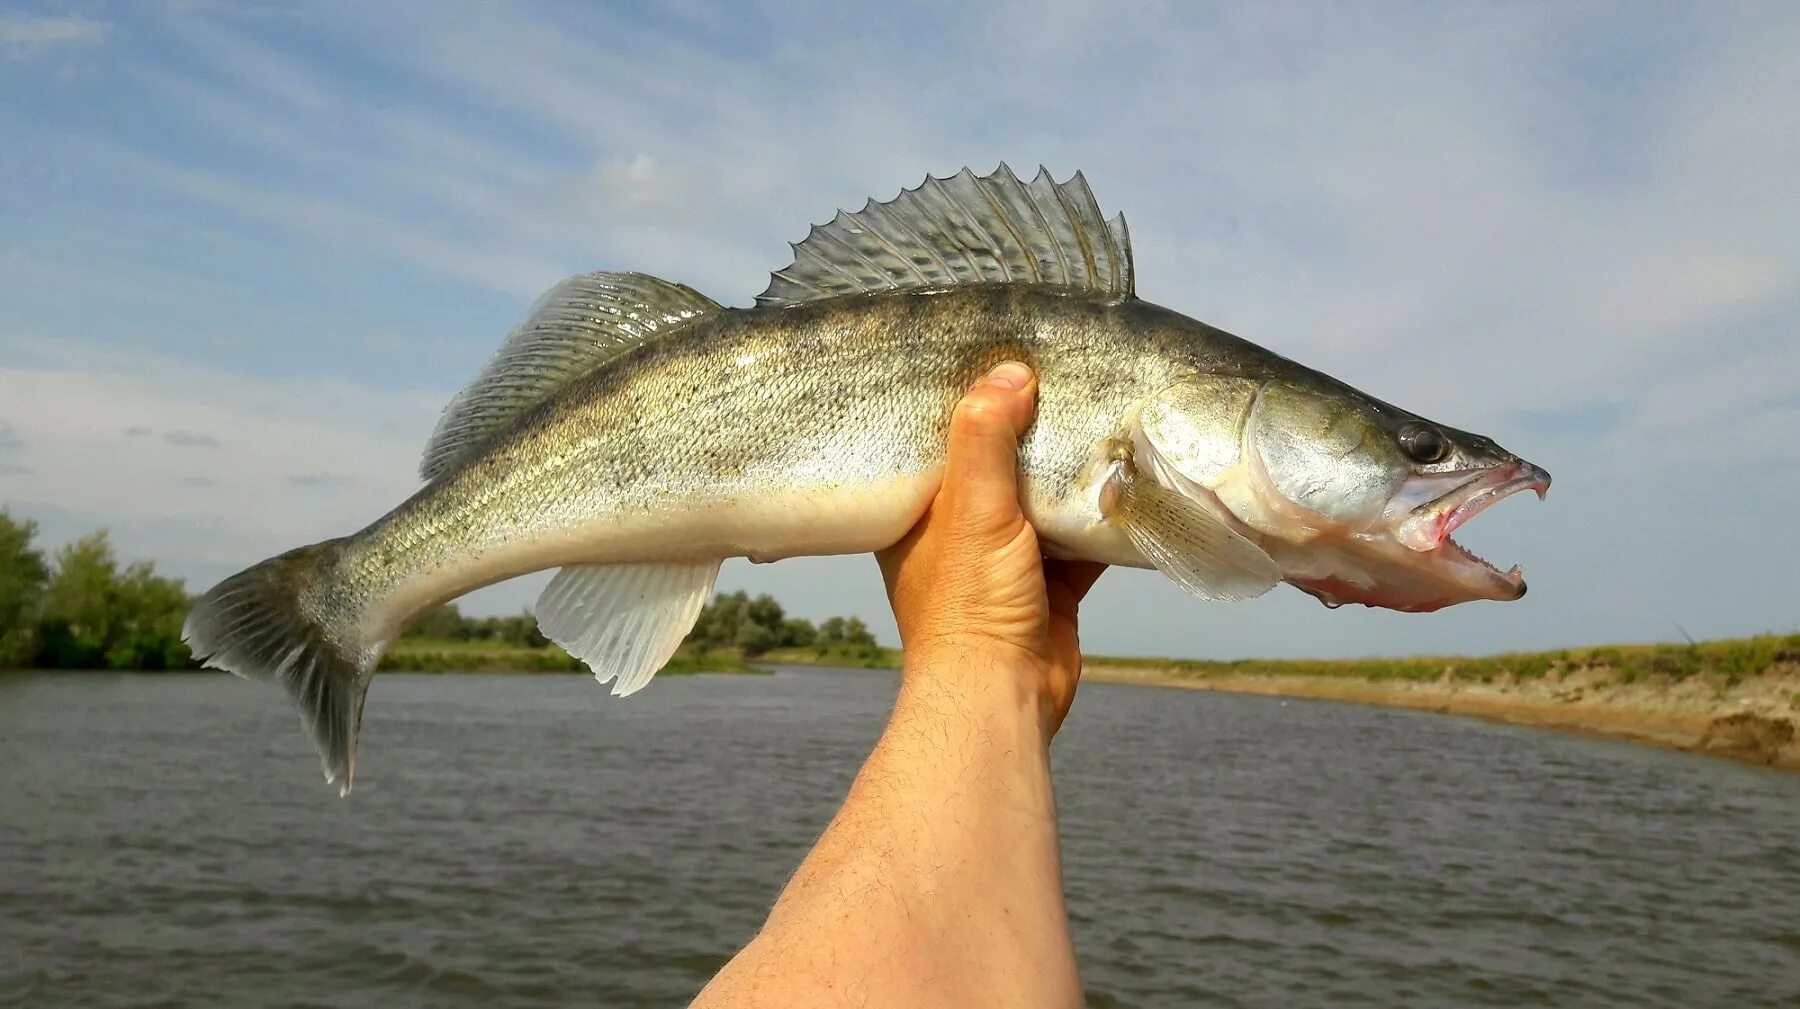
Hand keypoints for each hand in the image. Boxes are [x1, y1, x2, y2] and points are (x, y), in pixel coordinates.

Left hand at [876, 361, 1105, 736]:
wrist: (1004, 694)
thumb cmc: (969, 605)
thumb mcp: (973, 508)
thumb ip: (985, 437)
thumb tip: (1009, 372)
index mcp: (919, 513)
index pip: (940, 441)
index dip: (967, 403)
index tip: (998, 360)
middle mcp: (958, 533)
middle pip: (997, 466)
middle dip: (1029, 433)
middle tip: (1061, 379)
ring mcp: (1005, 561)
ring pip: (1042, 501)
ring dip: (1070, 473)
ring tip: (1100, 417)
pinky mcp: (1049, 585)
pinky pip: (1079, 539)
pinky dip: (1102, 517)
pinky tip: (1129, 482)